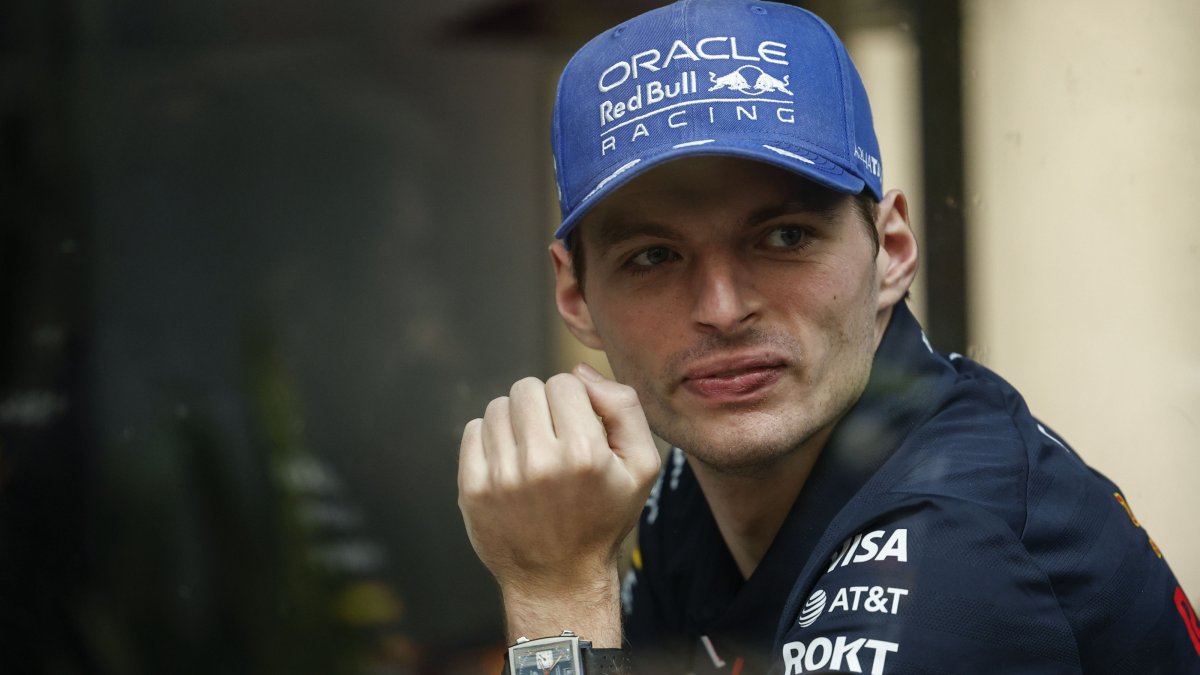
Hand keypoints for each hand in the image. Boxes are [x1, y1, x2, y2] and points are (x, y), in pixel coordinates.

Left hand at [457, 363, 660, 641]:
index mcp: (585, 453)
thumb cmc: (604, 518)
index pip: (565, 382)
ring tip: (531, 451)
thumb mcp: (641, 466)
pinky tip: (509, 463)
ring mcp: (501, 477)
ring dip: (516, 421)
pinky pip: (474, 430)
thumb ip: (624, 407)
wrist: (559, 579)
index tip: (578, 428)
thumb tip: (579, 370)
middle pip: (527, 388)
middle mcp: (540, 463)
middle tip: (553, 438)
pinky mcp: (472, 489)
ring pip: (499, 406)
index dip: (574, 401)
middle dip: (542, 406)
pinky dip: (491, 439)